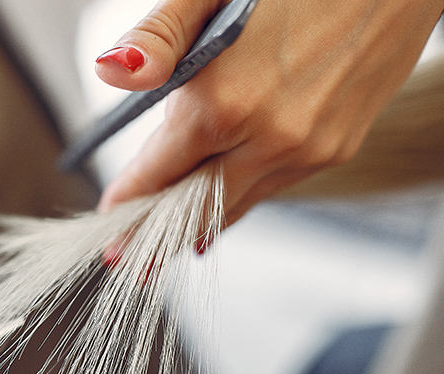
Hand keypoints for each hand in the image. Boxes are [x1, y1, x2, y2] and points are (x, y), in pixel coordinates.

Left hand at [95, 0, 443, 221]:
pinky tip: (220, 198)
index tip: (109, 223)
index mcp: (228, 100)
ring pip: (237, 203)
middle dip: (156, 235)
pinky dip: (240, 195)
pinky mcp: (339, 147)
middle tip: (128, 259)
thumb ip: (159, 38)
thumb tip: (113, 72)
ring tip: (167, 238)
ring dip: (199, 221)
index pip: (159, 173)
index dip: (129, 200)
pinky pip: (273, 186)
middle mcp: (272, 137)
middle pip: (195, 208)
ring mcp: (311, 149)